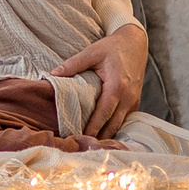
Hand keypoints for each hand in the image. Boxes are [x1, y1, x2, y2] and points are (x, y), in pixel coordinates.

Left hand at [51, 23, 146, 138]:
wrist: (135, 43)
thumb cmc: (113, 48)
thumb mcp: (92, 52)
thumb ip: (73, 64)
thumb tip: (53, 74)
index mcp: (117, 86)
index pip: (104, 113)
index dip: (93, 127)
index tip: (81, 137)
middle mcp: (128, 98)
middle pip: (113, 124)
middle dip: (99, 137)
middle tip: (80, 146)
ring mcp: (133, 101)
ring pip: (119, 125)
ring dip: (106, 135)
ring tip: (88, 144)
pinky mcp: (135, 102)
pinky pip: (123, 119)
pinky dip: (112, 127)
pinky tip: (100, 134)